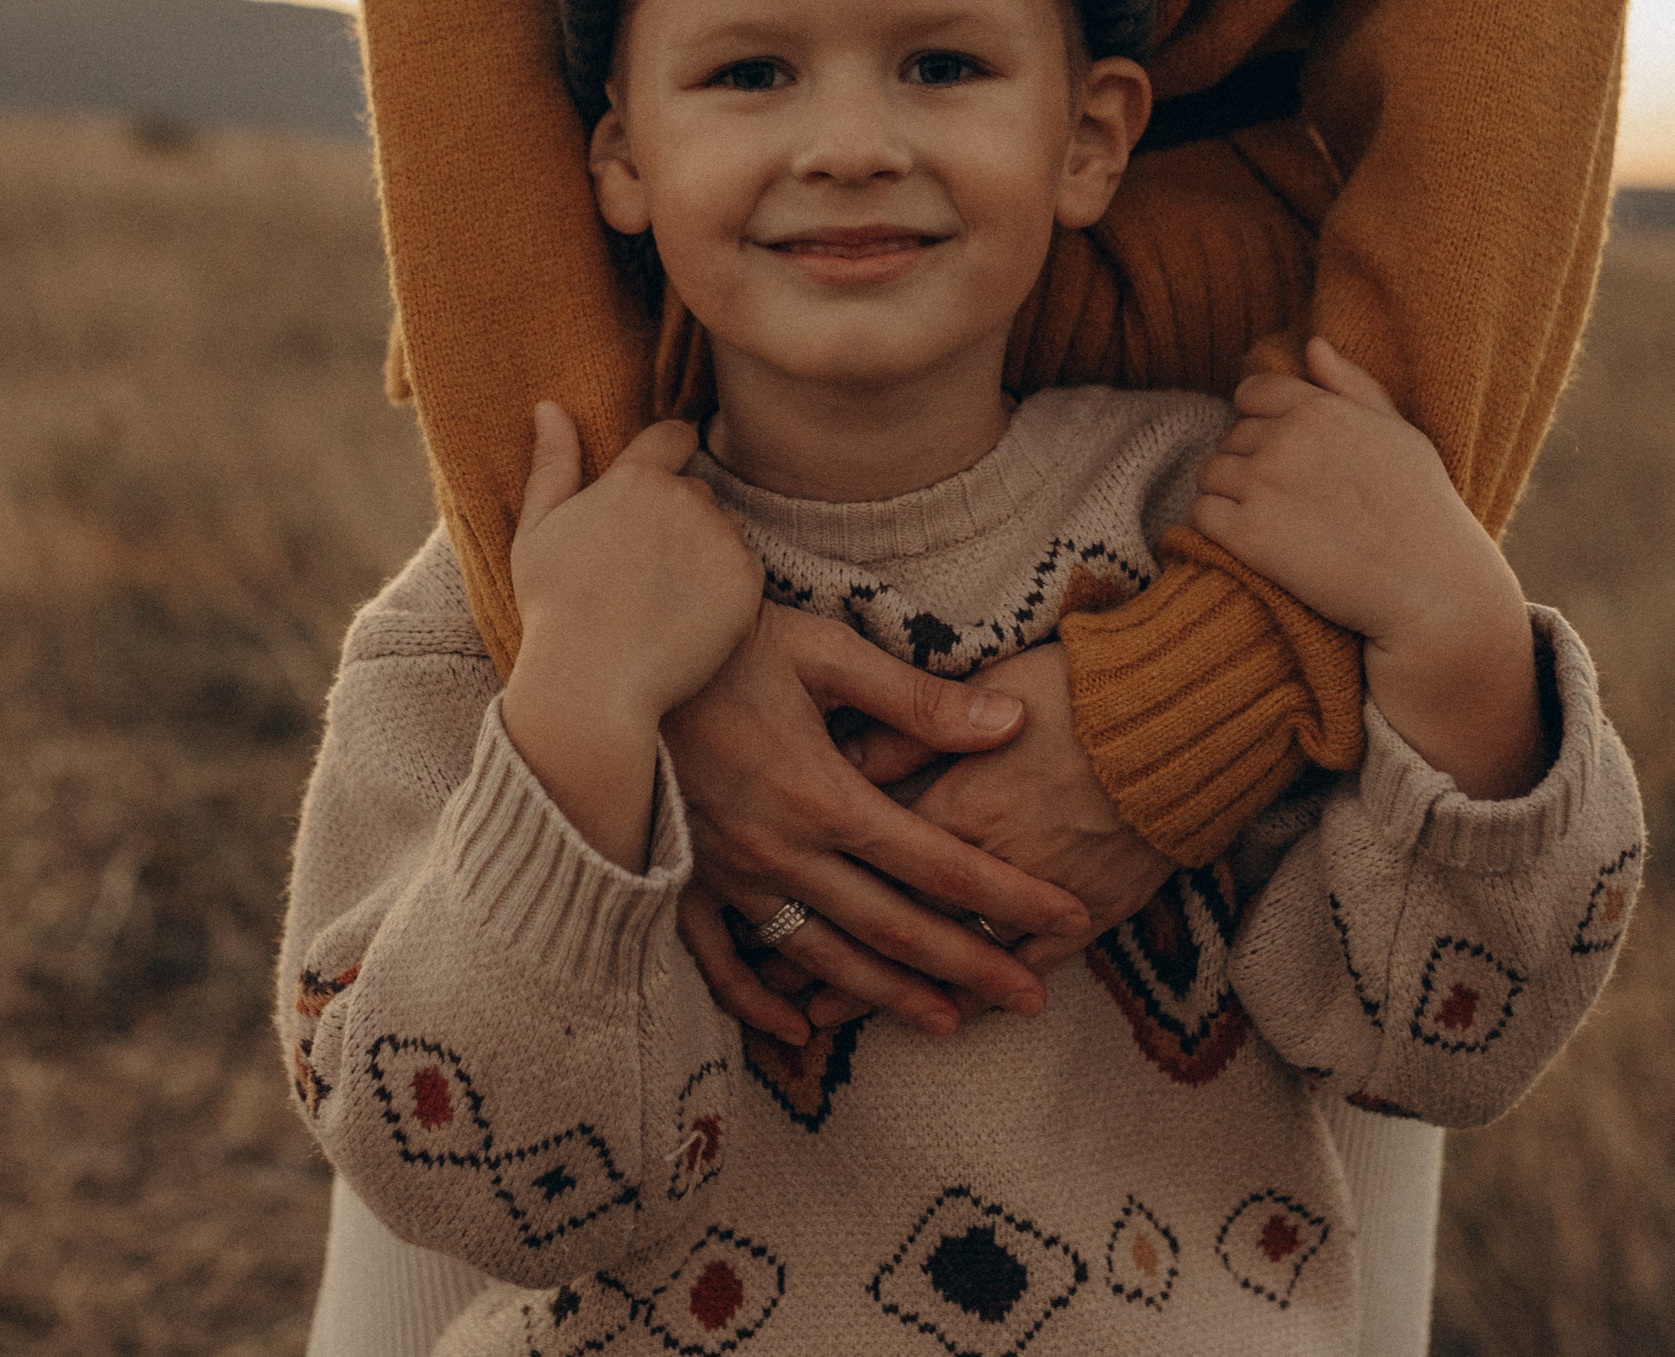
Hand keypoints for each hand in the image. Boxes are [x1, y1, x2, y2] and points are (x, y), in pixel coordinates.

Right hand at [501, 404, 759, 869]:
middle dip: (676, 519)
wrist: (594, 685)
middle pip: (695, 492)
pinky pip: (742, 570)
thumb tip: (549, 404)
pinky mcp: (748, 582)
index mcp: (635, 478)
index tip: (654, 494)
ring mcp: (721, 540)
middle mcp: (686, 499)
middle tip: (638, 573)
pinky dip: (723, 589)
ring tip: (658, 601)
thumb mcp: (537, 532)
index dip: (668, 455)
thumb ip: (552, 464)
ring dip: (701, 553)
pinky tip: (685, 619)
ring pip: (721, 532)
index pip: (675, 435)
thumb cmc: (555, 610)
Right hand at [665, 603, 1093, 1044]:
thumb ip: (917, 700)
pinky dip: (759, 1005)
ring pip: (823, 958)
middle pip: (895, 928)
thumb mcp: (824, 652)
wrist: (604, 662)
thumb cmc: (718, 642)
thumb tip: (1010, 725)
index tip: (1070, 916)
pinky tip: (800, 1032)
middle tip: (1035, 998)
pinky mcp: (683, 881)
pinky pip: (721, 964)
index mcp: (823, 797)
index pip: (940, 863)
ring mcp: (728, 876)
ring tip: (951, 1023)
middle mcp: (781, 853)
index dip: (1010, 895)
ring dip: (889, 997)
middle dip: (972, 967)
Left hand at [806, 640, 1176, 1027]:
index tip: (762, 912)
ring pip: (953, 952)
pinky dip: (985, 992)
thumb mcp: (985, 684)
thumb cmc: (1086, 687)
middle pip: (897, 914)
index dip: (816, 882)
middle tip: (782, 993)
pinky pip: (1029, 965)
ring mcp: (1041, 892)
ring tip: (834, 1018)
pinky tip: (949, 1014)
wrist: (1188, 717)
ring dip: (895, 989)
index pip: (870, 847)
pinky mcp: (1092, 910)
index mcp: (955, 797)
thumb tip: (842, 754)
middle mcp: (989, 858)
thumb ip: (910, 723)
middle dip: (835, 957)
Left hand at [1191, 338, 1542, 798]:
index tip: (1285, 456)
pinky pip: (1199, 516)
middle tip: (1287, 502)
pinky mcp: (1245, 533)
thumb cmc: (1423, 511)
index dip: (1261, 422)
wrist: (1430, 588)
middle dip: (1248, 463)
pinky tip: (1248, 545)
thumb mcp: (1399, 434)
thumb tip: (1312, 343)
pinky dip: (1214, 530)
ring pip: (1209, 475)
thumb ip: (1351, 386)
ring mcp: (1261, 484)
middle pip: (1230, 437)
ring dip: (1228, 496)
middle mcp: (1283, 438)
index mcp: (1317, 408)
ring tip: (1270, 525)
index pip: (1251, 393)